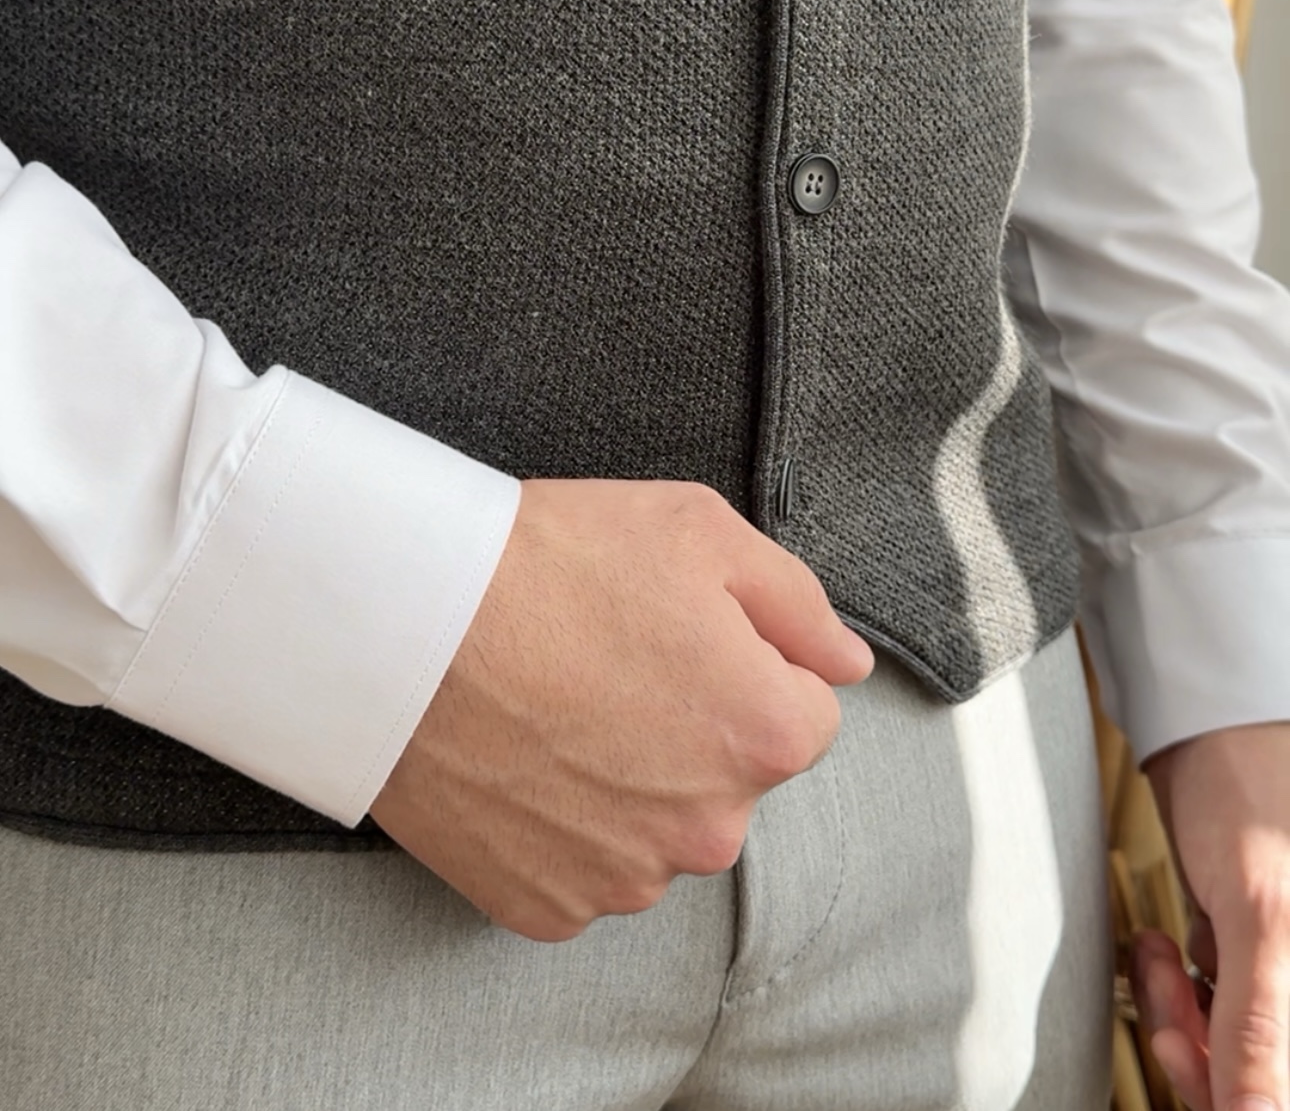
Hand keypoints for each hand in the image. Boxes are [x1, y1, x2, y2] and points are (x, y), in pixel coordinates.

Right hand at [370, 476, 872, 942]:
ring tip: (553, 706)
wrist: (402, 622)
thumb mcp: (698, 530)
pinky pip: (584, 872)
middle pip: (730, 779)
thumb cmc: (550, 561)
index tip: (672, 630)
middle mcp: (710, 829)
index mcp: (766, 734)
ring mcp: (624, 879)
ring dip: (627, 784)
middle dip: (691, 728)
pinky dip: (561, 828)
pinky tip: (521, 760)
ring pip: (658, 831)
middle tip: (605, 661)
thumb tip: (848, 664)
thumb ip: (798, 603)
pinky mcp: (544, 908)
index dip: (743, 661)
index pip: (804, 712)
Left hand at [1131, 722, 1289, 1110]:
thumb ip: (1265, 1027)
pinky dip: (1181, 997)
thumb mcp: (1265, 913)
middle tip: (1170, 1009)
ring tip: (1159, 960)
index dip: (1246, 1102)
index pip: (1283, 1095)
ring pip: (1238, 1058)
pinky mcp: (1257, 966)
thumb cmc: (1252, 788)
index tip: (1195, 1066)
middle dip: (1208, 1059)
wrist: (1210, 725)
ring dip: (1185, 1021)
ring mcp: (1289, 980)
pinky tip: (1162, 949)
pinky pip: (1220, 1017)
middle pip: (1266, 1083)